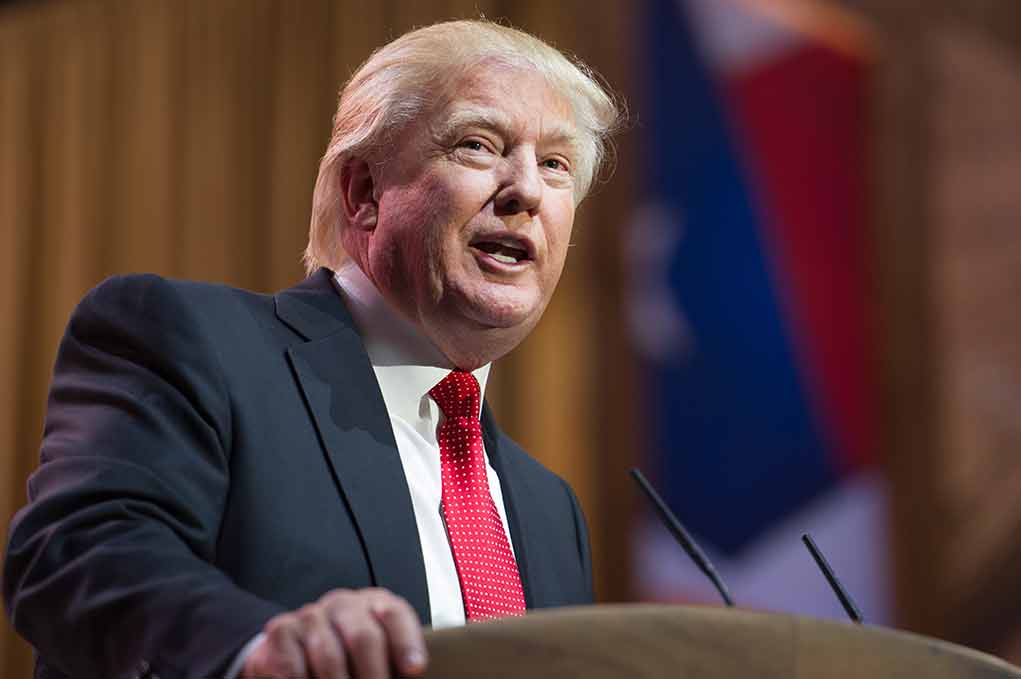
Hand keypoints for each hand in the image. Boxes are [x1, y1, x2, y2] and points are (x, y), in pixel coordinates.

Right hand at [241, 588, 427, 678]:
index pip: (395, 615)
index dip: (406, 643)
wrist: (294, 652)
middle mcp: (344, 604)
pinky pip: (294, 665)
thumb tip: (411, 674)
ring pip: (329, 655)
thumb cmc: (348, 657)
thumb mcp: (377, 655)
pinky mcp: (281, 630)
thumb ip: (392, 662)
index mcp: (375, 604)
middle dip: (373, 675)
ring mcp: (311, 615)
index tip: (414, 669)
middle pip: (364, 637)